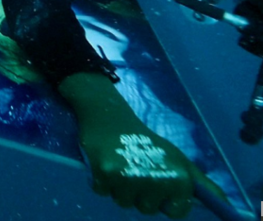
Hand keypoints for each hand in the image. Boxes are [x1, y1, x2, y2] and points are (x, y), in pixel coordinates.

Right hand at [60, 73, 227, 217]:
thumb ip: (203, 185)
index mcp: (178, 176)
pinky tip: (106, 164)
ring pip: (124, 203)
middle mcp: (156, 178)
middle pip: (147, 209)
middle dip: (141, 195)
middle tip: (137, 170)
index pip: (176, 212)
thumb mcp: (179, 160)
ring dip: (120, 189)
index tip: (159, 184)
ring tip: (122, 166)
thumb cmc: (149, 144)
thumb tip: (228, 205)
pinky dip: (101, 182)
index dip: (166, 201)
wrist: (111, 119)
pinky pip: (102, 192)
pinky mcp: (104, 173)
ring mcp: (129, 176)